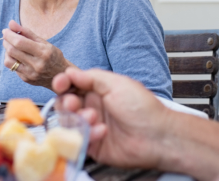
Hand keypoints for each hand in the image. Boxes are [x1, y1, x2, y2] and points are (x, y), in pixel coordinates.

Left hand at [3, 20, 75, 89]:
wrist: (61, 74)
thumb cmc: (52, 55)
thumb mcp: (43, 42)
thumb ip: (26, 32)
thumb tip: (11, 23)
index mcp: (43, 52)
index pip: (20, 42)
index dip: (10, 35)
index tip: (5, 30)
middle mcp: (37, 64)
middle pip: (12, 51)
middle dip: (6, 41)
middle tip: (7, 36)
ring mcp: (31, 74)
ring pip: (8, 61)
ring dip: (6, 51)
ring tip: (11, 46)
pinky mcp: (26, 79)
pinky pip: (12, 68)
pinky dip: (11, 59)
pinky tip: (17, 56)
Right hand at [52, 68, 171, 169]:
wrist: (158, 136)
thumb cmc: (142, 107)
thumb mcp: (117, 84)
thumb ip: (91, 77)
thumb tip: (70, 72)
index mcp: (97, 90)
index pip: (72, 85)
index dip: (63, 83)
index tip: (60, 83)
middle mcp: (92, 107)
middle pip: (65, 103)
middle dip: (66, 102)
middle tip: (74, 104)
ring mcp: (92, 126)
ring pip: (69, 122)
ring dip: (77, 118)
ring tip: (93, 118)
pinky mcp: (93, 145)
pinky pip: (79, 140)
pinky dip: (88, 134)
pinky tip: (103, 132)